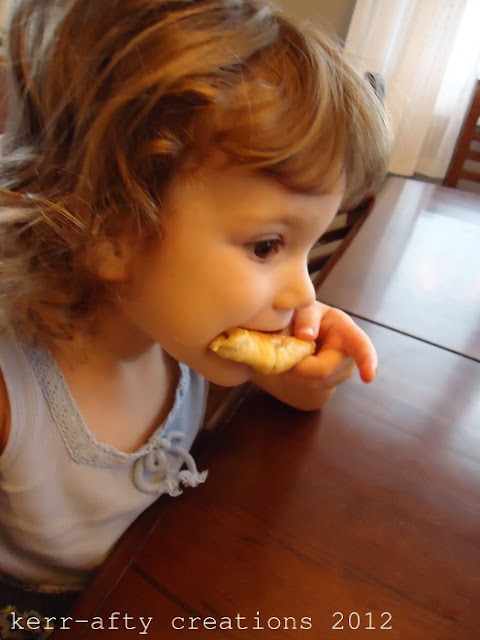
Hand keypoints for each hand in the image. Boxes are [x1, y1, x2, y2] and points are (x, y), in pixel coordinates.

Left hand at [253, 302, 376, 410]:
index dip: (367, 361)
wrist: (304, 332)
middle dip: (299, 363)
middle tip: (283, 346)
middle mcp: (349, 357)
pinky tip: (293, 359)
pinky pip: (305, 383)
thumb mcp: (307, 308)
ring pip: (310, 380)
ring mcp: (339, 374)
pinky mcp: (326, 384)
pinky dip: (293, 372)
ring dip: (293, 368)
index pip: (361, 347)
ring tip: (290, 349)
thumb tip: (306, 336)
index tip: (369, 377)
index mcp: (348, 332)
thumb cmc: (309, 317)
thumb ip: (307, 318)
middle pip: (323, 371)